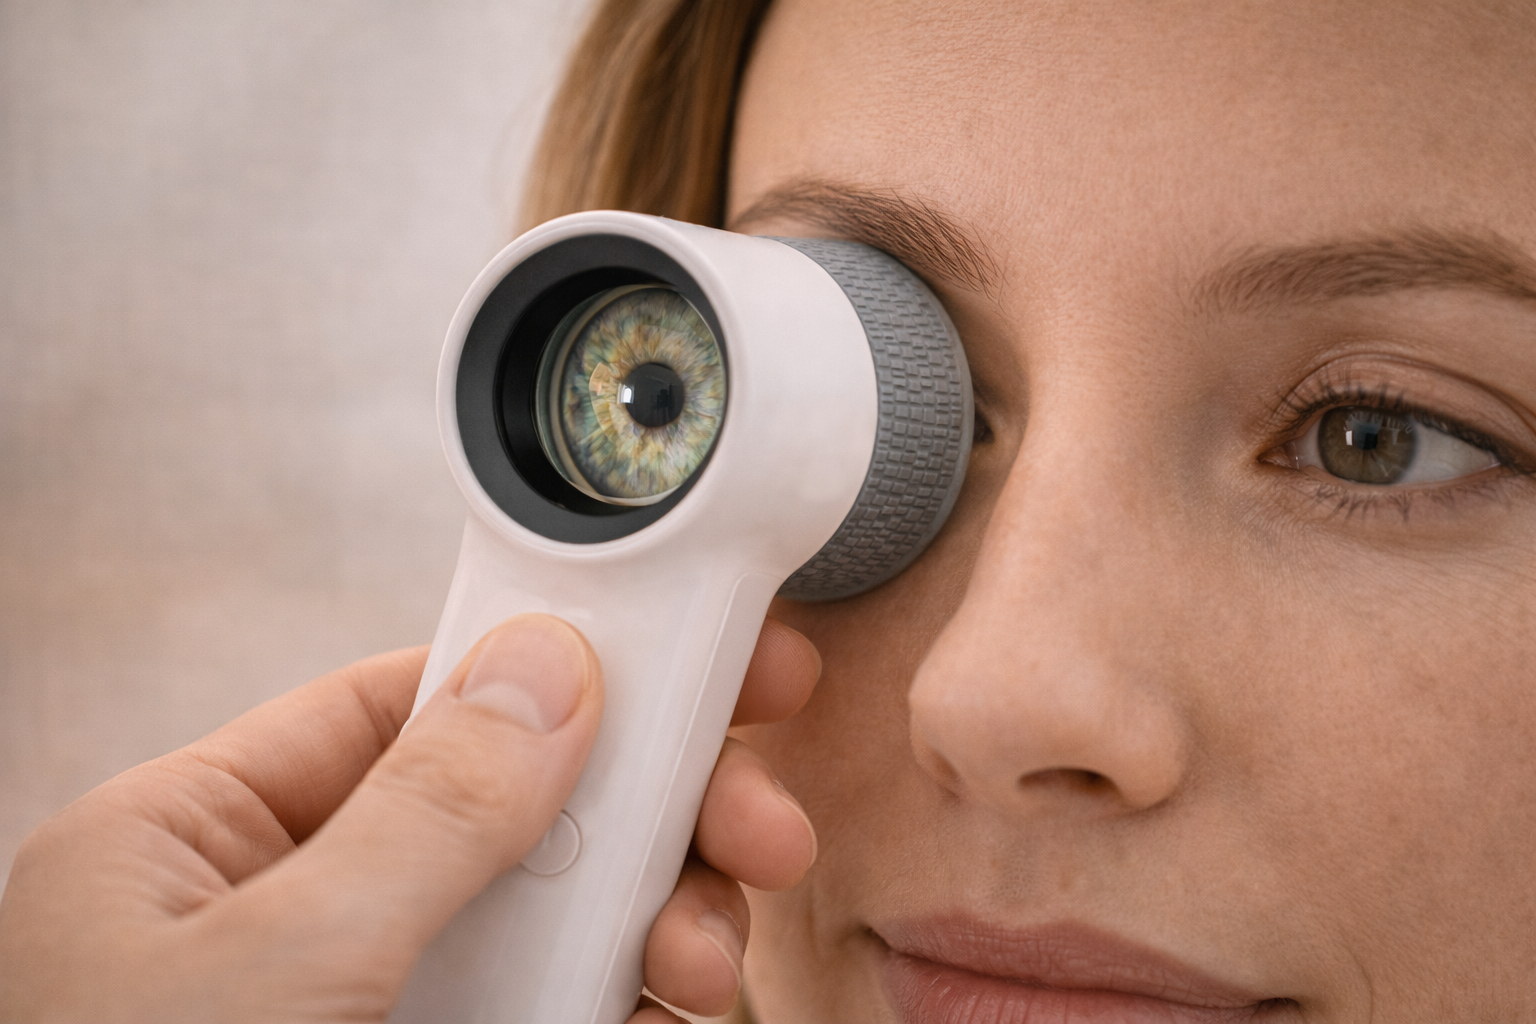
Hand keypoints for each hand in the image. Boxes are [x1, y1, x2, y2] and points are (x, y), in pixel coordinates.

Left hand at [0, 613, 819, 1022]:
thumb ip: (426, 812)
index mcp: (193, 850)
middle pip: (504, 815)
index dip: (540, 677)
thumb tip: (544, 668)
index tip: (675, 659)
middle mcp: (287, 921)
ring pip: (549, 922)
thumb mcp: (282, 970)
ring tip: (704, 955)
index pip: (393, 710)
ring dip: (657, 920)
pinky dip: (632, 1001)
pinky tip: (678, 1004)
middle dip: (642, 812)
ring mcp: (373, 1013)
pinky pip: (562, 1008)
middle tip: (759, 820)